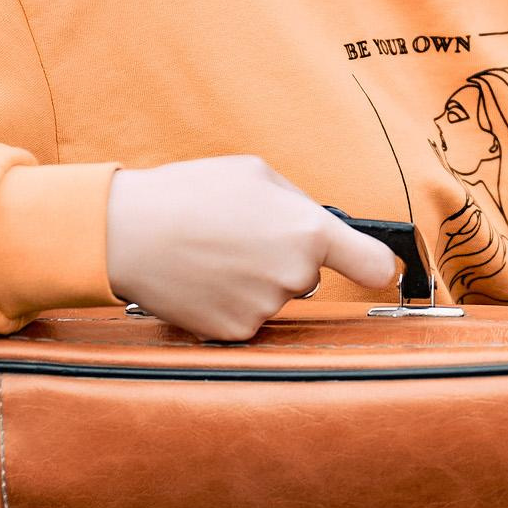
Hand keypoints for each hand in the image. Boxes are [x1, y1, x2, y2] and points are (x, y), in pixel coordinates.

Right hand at [104, 155, 401, 339]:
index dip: (380, 267)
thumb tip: (317, 224)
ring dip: (254, 279)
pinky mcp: (234, 333)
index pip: (373, 265)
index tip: (381, 270)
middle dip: (284, 257)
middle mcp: (295, 276)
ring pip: (274, 295)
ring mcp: (265, 309)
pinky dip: (230, 302)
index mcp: (308, 232)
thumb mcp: (256, 173)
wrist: (127, 234)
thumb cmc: (190, 194)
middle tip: (240, 234)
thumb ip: (297, 203)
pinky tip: (204, 277)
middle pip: (308, 273)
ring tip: (214, 252)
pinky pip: (247, 317)